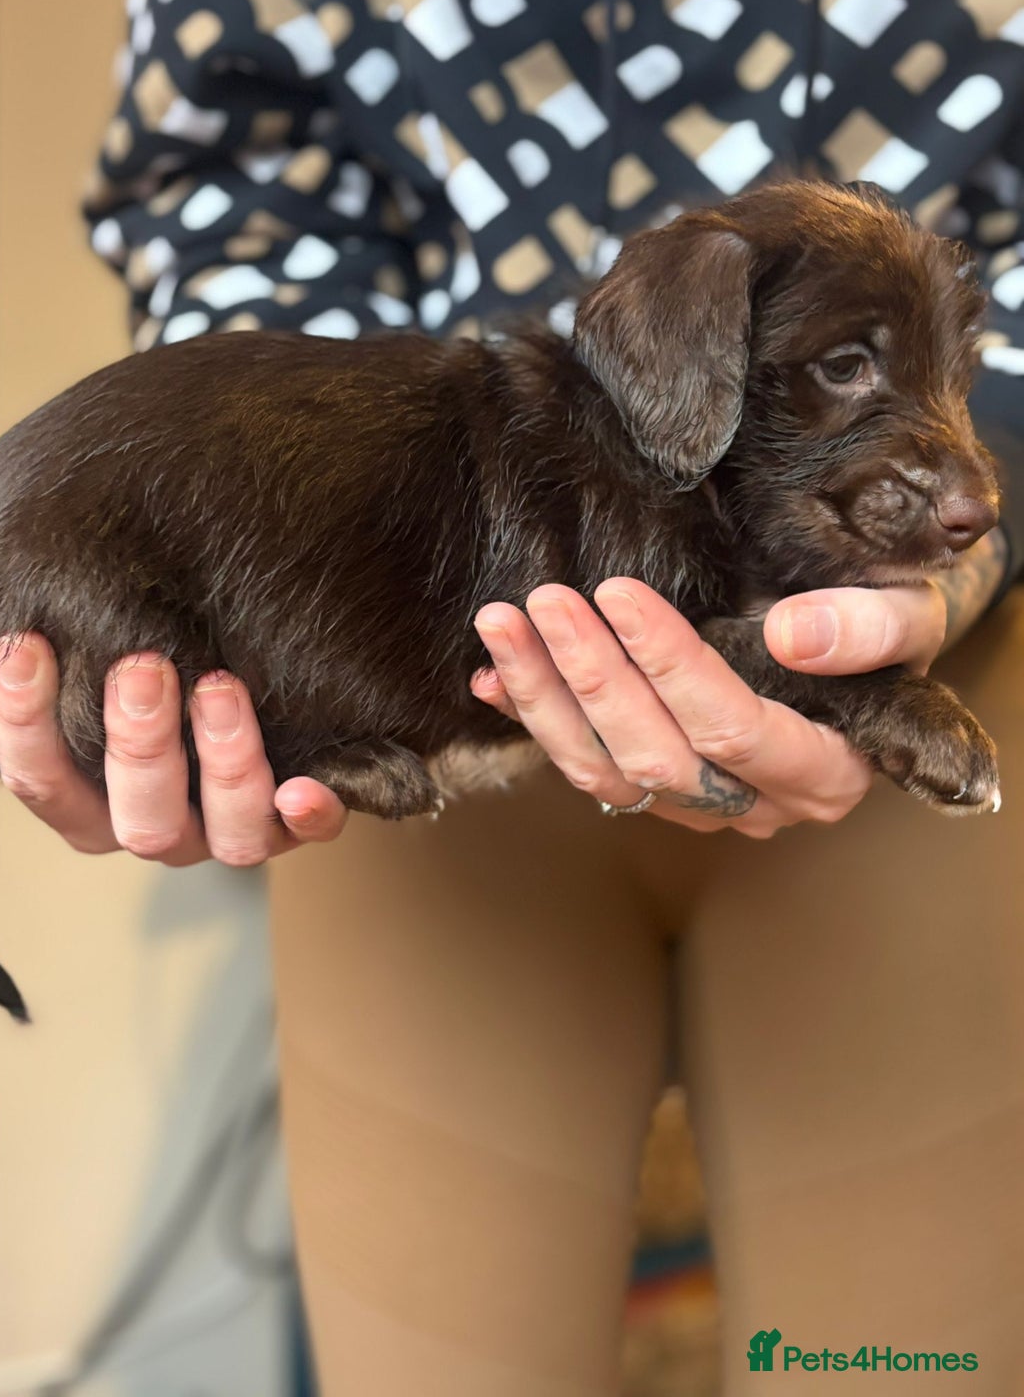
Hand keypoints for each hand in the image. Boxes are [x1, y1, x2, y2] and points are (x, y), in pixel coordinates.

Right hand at [0, 634, 346, 864]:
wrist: (239, 673)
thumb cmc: (152, 656)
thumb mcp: (108, 655)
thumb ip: (82, 648)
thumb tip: (44, 604)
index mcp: (93, 803)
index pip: (43, 781)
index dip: (25, 721)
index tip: (26, 647)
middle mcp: (158, 825)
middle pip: (139, 821)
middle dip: (140, 742)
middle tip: (142, 666)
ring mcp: (227, 833)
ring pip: (226, 836)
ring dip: (225, 764)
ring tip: (220, 688)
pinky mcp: (295, 824)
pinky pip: (310, 835)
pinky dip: (310, 815)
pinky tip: (303, 788)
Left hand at [471, 576, 953, 838]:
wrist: (856, 652)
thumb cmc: (883, 632)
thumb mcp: (908, 616)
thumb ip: (870, 627)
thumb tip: (796, 635)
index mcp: (819, 772)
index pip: (732, 729)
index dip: (671, 665)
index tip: (619, 594)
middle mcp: (751, 803)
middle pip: (653, 756)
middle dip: (591, 677)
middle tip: (545, 601)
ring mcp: (695, 805)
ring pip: (603, 773)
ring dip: (543, 698)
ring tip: (501, 625)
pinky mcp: (652, 788)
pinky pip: (582, 767)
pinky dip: (533, 718)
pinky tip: (490, 673)